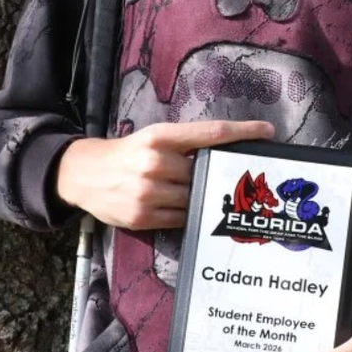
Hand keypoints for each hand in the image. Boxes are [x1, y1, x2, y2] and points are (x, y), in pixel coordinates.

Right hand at [55, 120, 273, 229]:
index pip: (211, 133)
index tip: (267, 133)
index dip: (242, 132)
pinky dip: (189, 214)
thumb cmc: (128, 153)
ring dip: (204, 197)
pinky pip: (180, 219)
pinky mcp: (142, 217)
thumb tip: (225, 152)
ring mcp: (148, 192)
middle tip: (241, 179)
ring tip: (210, 195)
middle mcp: (155, 162)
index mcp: (161, 136)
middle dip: (221, 176)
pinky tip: (189, 209)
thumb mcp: (154, 138)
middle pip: (205, 172)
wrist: (84, 173)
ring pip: (194, 198)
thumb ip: (186, 144)